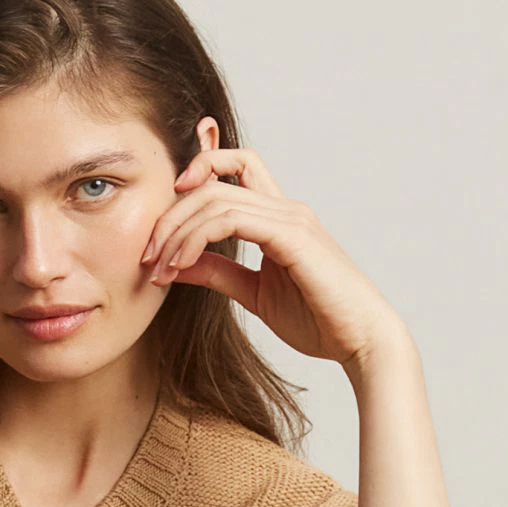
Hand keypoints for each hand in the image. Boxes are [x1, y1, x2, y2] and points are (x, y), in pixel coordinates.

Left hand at [137, 123, 408, 374]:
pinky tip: (179, 265)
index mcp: (279, 216)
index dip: (197, 172)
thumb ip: (218, 272)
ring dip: (176, 232)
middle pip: (212, 183)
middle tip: (146, 256)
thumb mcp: (254, 293)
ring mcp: (291, 218)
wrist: (361, 340)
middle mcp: (286, 208)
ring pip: (215, 198)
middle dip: (169, 216)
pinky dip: (195, 239)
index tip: (163, 220)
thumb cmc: (318, 319)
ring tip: (158, 268)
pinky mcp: (292, 236)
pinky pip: (230, 219)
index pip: (236, 166)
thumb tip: (175, 263)